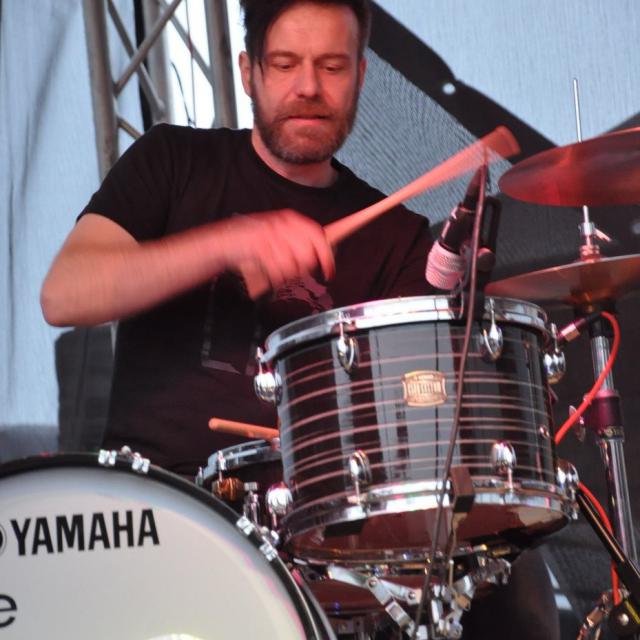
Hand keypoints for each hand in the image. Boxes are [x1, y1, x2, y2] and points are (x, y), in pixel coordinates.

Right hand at [214, 209, 334, 293]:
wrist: (223, 241)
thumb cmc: (252, 241)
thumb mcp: (279, 234)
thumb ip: (300, 241)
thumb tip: (325, 253)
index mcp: (290, 218)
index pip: (318, 235)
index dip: (327, 256)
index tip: (330, 272)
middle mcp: (282, 224)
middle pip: (307, 255)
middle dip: (302, 268)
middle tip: (292, 271)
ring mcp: (271, 235)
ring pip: (293, 266)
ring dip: (285, 274)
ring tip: (275, 269)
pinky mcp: (260, 248)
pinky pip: (277, 271)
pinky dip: (274, 277)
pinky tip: (268, 272)